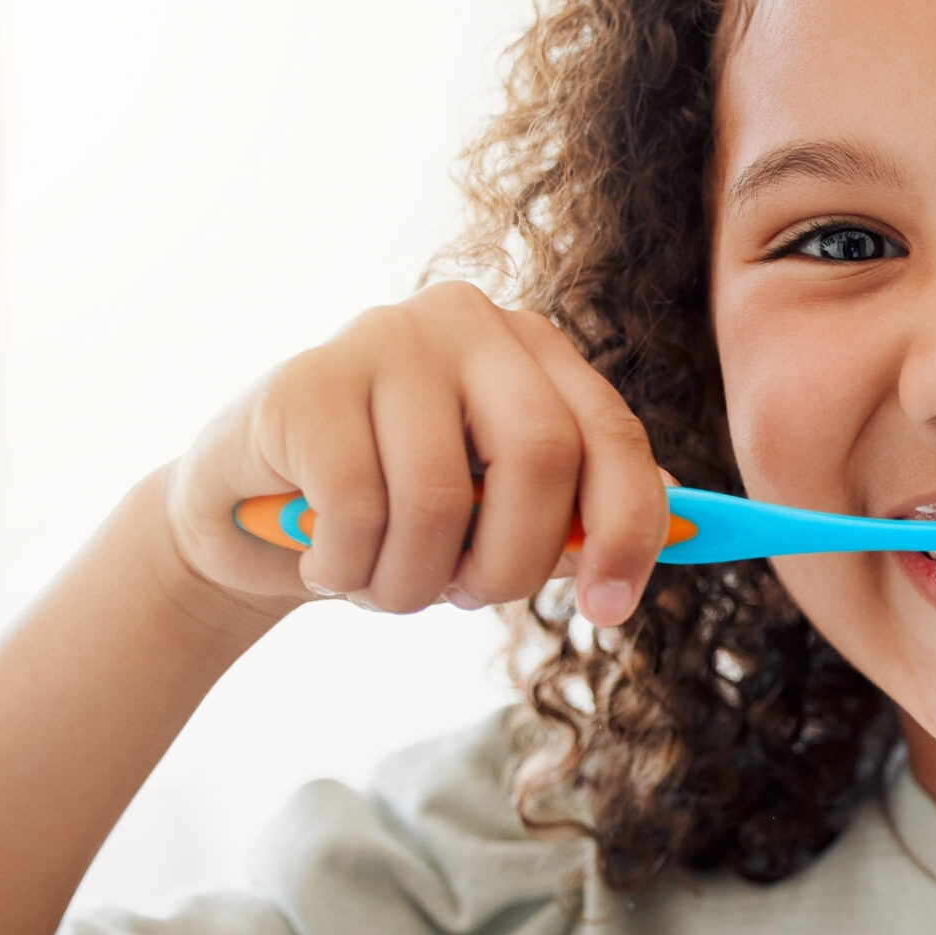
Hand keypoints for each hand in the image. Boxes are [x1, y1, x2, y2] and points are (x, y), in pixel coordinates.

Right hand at [165, 280, 670, 621]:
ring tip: (382, 581)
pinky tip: (324, 557)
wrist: (248, 518)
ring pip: (442, 498)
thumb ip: (583, 511)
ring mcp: (383, 338)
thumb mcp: (501, 514)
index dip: (626, 531)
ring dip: (414, 582)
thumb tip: (687, 527)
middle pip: (540, 457)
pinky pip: (358, 509)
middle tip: (461, 598)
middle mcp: (469, 321)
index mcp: (535, 349)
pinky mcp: (305, 381)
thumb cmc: (397, 515)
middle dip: (509, 564)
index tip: (610, 613)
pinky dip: (347, 567)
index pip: (613, 434)